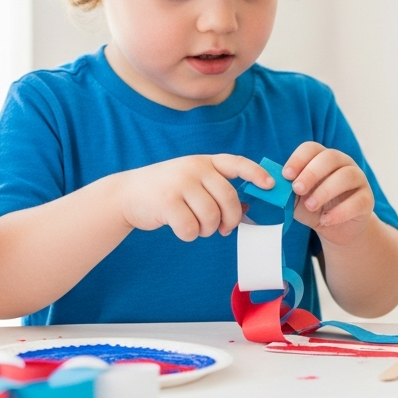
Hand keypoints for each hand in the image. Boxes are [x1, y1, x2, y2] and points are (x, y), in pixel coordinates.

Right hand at [115, 154, 271, 239]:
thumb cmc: (166, 191)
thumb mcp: (192, 182)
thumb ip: (216, 190)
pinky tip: (181, 229)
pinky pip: (191, 228)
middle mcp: (194, 168)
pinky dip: (189, 235)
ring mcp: (180, 183)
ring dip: (208, 230)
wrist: (127, 194)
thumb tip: (247, 208)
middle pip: (229, 198)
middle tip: (223, 229)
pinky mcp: (167, 202)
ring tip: (197, 227)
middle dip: (230, 219)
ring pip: (211, 216)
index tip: (270, 185)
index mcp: (204, 162)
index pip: (237, 163)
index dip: (256, 173)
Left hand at [285, 142, 373, 244]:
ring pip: (346, 176)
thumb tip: (272, 186)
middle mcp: (343, 164)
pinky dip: (340, 212)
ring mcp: (358, 180)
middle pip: (330, 157)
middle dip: (312, 173)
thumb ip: (287, 190)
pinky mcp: (367, 200)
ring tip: (311, 206)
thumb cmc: (314, 207)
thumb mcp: (296, 199)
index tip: (286, 175)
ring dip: (325, 190)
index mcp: (323, 158)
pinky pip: (357, 202)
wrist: (335, 228)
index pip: (312, 148)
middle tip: (297, 189)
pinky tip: (325, 220)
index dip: (298, 159)